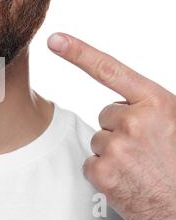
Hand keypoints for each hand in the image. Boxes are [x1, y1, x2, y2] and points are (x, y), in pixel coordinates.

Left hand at [48, 33, 175, 219]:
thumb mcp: (174, 124)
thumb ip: (149, 108)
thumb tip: (123, 104)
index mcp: (156, 103)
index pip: (110, 70)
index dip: (78, 52)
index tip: (55, 40)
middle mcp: (135, 120)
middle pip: (105, 114)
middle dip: (120, 129)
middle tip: (145, 149)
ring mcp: (117, 146)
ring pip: (98, 139)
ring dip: (113, 151)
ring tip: (139, 166)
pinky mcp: (102, 171)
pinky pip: (90, 162)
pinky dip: (104, 172)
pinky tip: (127, 180)